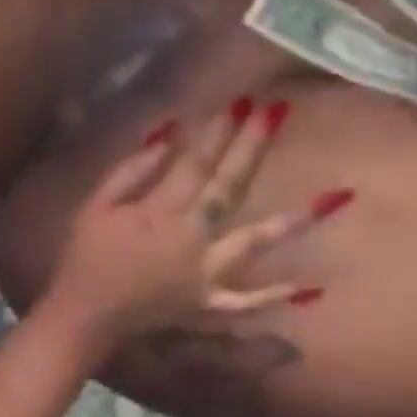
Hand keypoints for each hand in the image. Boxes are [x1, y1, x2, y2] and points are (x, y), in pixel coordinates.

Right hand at [48, 98, 353, 351]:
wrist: (84, 315)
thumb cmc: (86, 255)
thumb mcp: (98, 205)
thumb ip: (133, 171)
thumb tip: (169, 136)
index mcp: (160, 213)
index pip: (196, 163)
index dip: (219, 131)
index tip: (240, 101)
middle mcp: (191, 240)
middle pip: (229, 188)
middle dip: (252, 147)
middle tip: (277, 112)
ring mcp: (205, 274)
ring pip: (254, 242)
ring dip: (291, 220)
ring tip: (332, 199)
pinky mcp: (208, 304)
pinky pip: (246, 302)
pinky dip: (276, 296)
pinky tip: (310, 289)